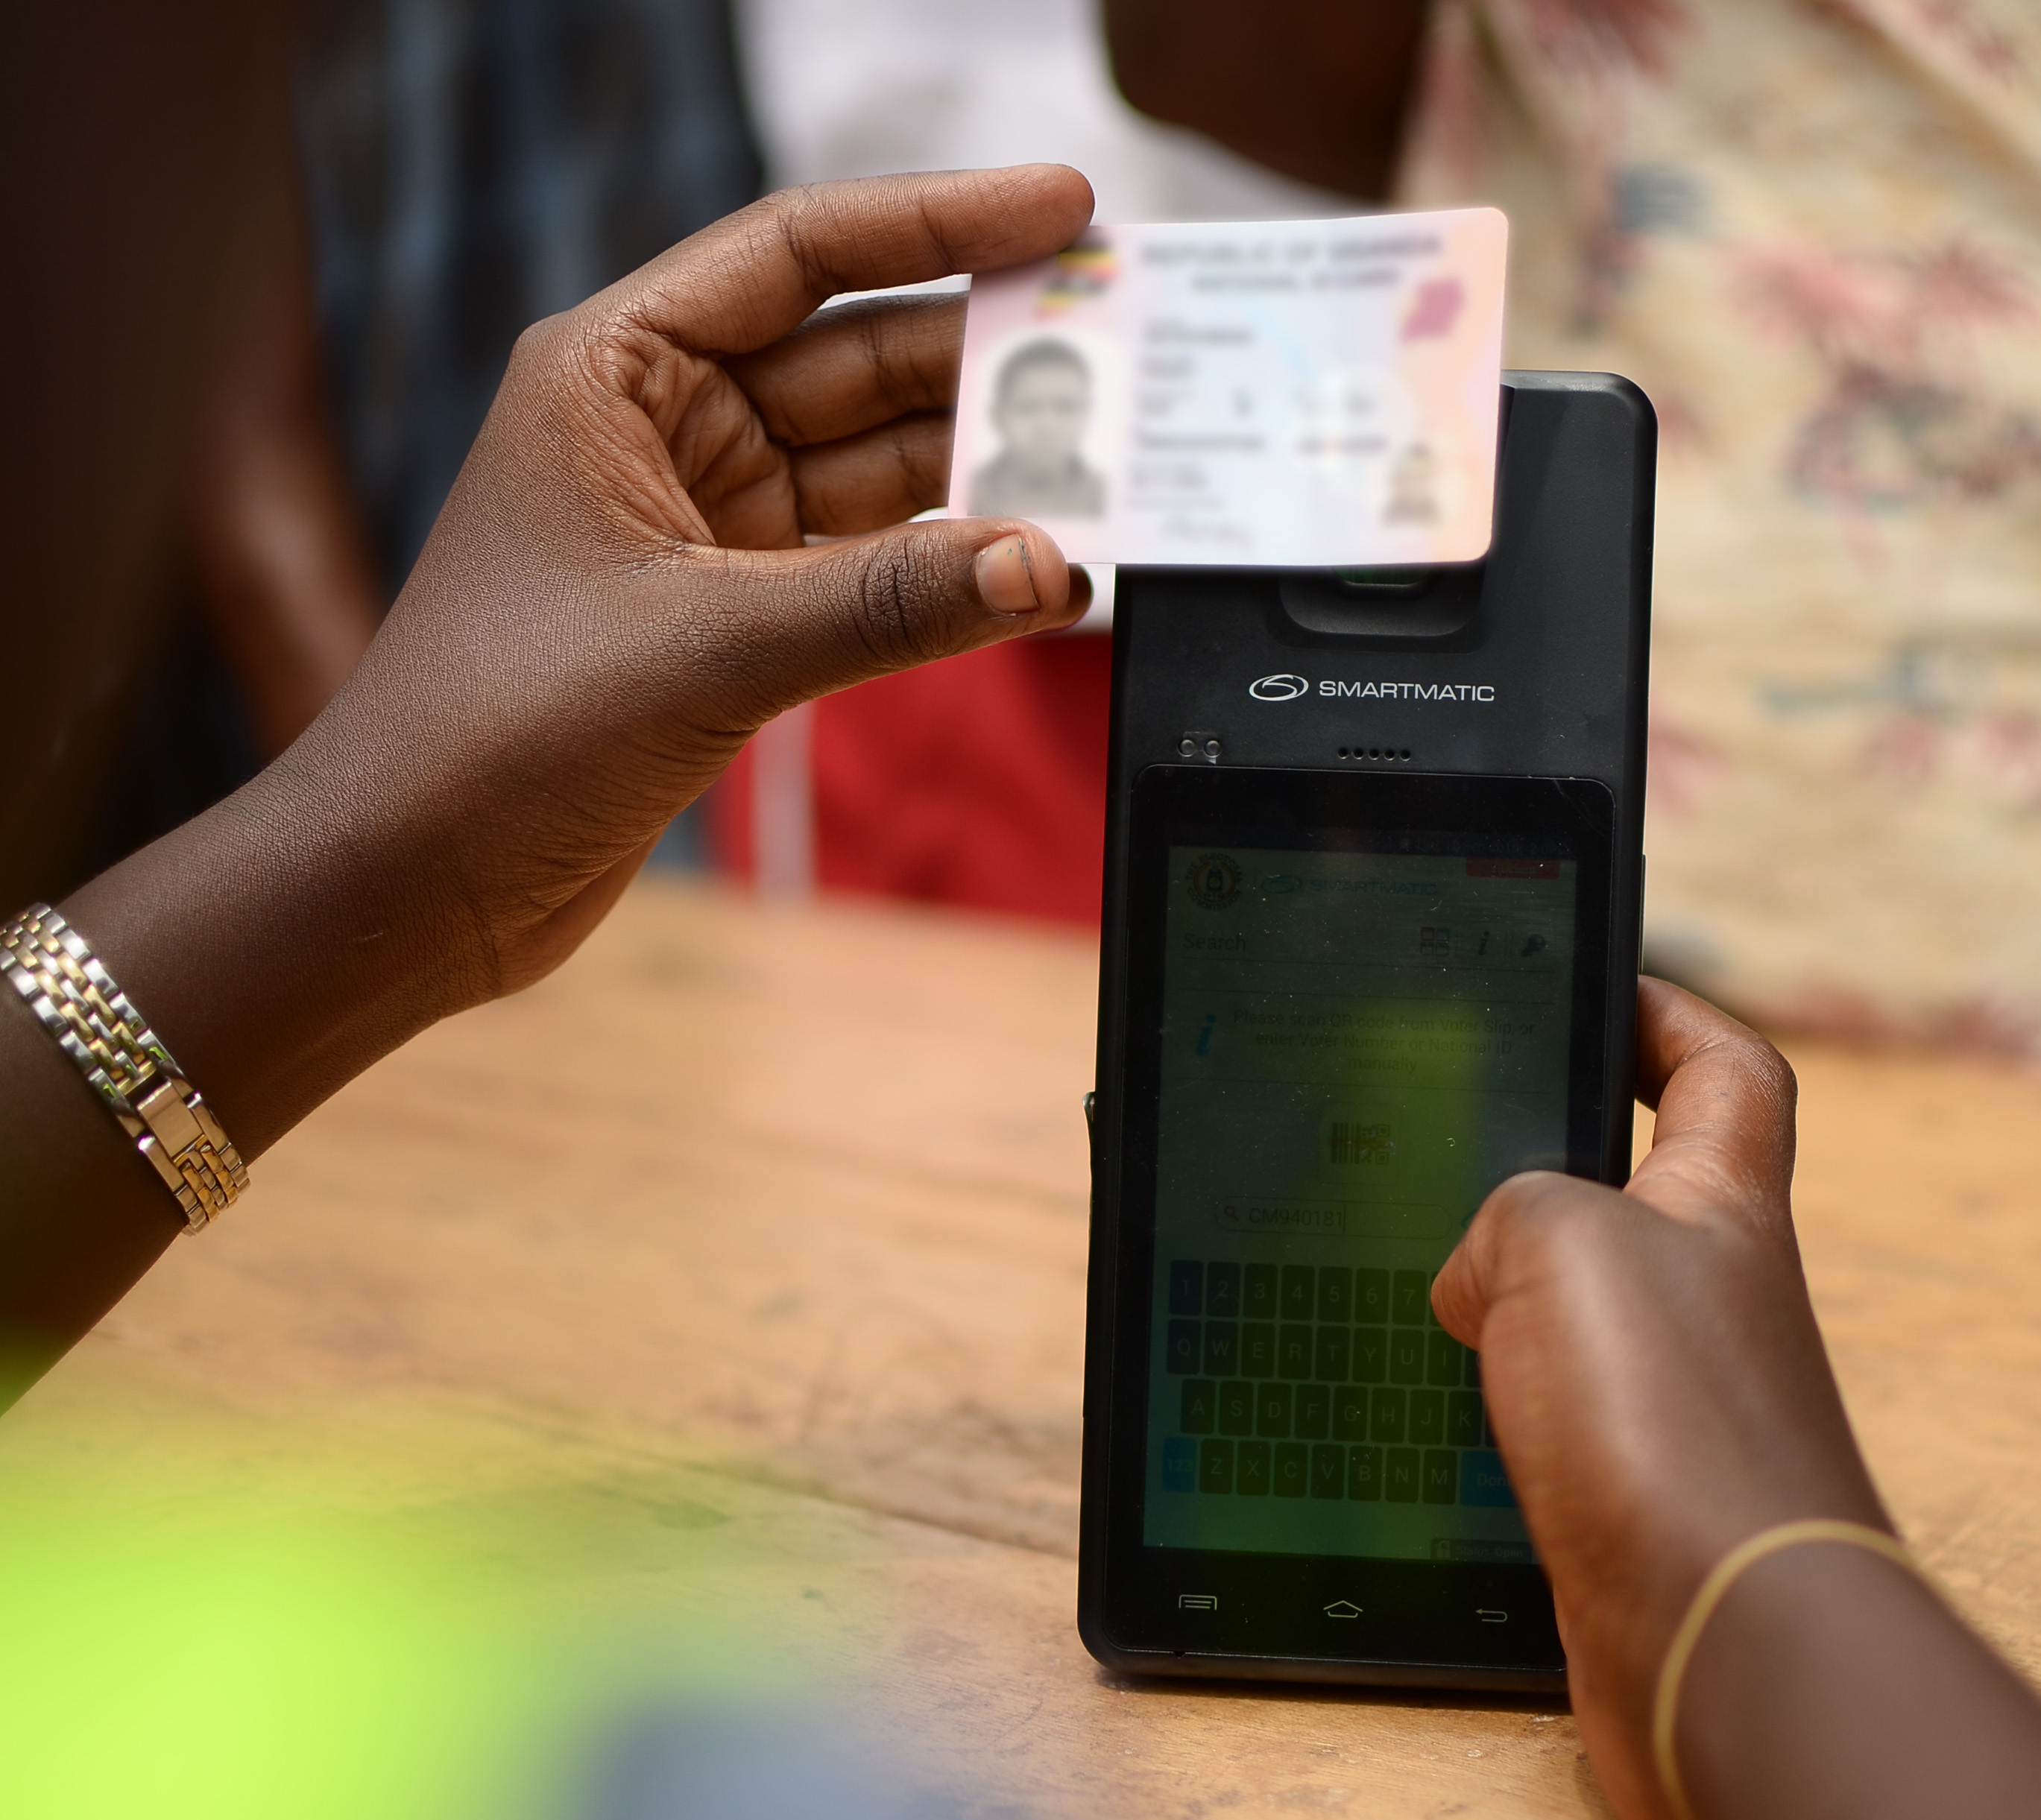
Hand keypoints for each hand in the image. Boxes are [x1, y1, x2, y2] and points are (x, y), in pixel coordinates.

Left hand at [286, 165, 1099, 1003]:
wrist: (408, 883)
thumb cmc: (492, 736)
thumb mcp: (704, 650)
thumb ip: (886, 603)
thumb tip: (1046, 565)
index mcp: (614, 370)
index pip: (800, 251)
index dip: (941, 220)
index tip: (1064, 210)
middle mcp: (661, 426)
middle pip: (862, 357)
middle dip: (992, 355)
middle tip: (1127, 350)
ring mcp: (703, 522)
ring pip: (883, 465)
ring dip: (990, 470)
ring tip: (1114, 465)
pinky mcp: (733, 614)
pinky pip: (875, 564)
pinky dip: (953, 568)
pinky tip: (1038, 572)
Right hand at [1435, 983, 2040, 1819]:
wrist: (1724, 1640)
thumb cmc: (1672, 1423)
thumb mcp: (1559, 1239)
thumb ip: (1507, 1212)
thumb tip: (1477, 1277)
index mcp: (1721, 1201)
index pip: (1725, 1069)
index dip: (1667, 1013)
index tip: (1595, 982)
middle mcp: (1712, 1296)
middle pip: (1641, 1190)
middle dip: (1545, 1163)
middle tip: (1446, 1146)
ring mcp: (1676, 1403)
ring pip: (1580, 1315)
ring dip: (1503, 1300)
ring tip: (1406, 1286)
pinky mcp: (1632, 1502)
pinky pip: (1548, 1424)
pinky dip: (1490, 1414)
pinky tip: (1428, 1422)